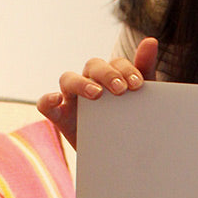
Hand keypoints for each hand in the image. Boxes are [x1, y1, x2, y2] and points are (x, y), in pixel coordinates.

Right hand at [37, 36, 159, 149]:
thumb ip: (144, 69)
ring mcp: (72, 98)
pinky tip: (56, 99)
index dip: (126, 70)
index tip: (138, 85)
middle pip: (92, 66)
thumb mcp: (140, 99)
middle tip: (121, 89)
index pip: (115, 64)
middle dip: (107, 74)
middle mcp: (89, 82)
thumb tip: (151, 40)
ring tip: (97, 94)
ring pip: (68, 79)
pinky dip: (48, 99)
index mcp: (109, 76)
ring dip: (81, 83)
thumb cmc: (129, 122)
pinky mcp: (60, 117)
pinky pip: (46, 104)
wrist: (122, 157)